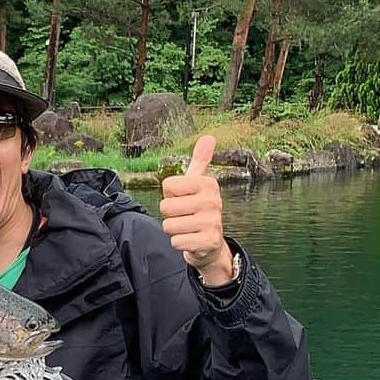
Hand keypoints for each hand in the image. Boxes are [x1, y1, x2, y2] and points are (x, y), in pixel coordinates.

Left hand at [160, 135, 234, 285]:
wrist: (210, 243)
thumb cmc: (198, 210)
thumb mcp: (198, 184)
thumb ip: (200, 161)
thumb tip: (208, 136)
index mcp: (208, 184)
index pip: (167, 186)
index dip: (170, 195)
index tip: (183, 199)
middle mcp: (213, 201)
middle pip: (165, 207)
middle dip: (169, 215)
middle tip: (184, 217)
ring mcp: (212, 222)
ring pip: (168, 226)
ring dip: (173, 230)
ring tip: (187, 228)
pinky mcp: (208, 242)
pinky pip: (175, 242)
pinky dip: (178, 243)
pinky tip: (190, 240)